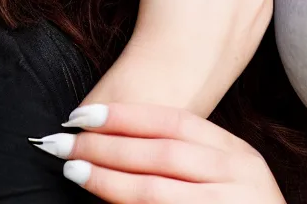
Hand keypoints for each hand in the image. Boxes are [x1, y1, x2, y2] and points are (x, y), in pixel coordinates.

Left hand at [32, 102, 285, 203]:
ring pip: (158, 191)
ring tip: (73, 169)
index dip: (129, 116)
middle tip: (67, 141)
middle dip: (110, 144)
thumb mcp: (227, 176)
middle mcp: (239, 176)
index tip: (86, 114)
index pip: (177, 122)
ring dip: (110, 179)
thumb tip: (124, 140)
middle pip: (163, 153)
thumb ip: (190, 159)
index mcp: (239, 154)